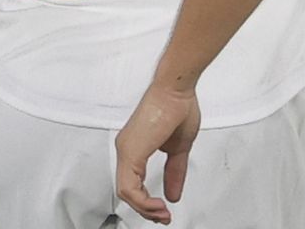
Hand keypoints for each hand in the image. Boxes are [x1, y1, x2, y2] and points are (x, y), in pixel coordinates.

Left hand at [115, 82, 201, 224]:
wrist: (177, 88)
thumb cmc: (178, 107)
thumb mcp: (179, 148)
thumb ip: (175, 172)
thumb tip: (173, 193)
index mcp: (134, 147)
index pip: (133, 183)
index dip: (147, 201)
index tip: (163, 209)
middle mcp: (126, 149)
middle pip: (127, 192)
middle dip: (146, 210)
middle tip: (162, 217)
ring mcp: (126, 149)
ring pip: (126, 192)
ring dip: (145, 208)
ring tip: (162, 213)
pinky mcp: (130, 151)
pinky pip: (129, 186)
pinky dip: (142, 200)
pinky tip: (157, 203)